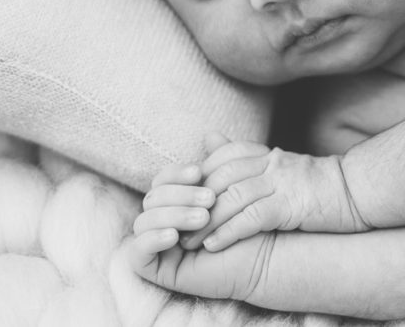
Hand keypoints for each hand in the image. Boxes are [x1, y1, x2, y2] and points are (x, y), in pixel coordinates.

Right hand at [129, 162, 275, 301]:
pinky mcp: (156, 270)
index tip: (200, 172)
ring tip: (203, 218)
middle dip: (178, 196)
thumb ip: (222, 162)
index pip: (162, 181)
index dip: (176, 173)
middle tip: (209, 200)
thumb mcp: (235, 185)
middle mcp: (165, 222)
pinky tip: (174, 236)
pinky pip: (136, 254)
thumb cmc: (254, 219)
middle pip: (151, 199)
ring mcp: (159, 247)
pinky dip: (151, 240)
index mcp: (179, 201)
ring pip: (143, 223)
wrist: (268, 253)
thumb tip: (211, 135)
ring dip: (172, 215)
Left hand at [181, 133, 368, 252]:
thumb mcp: (280, 165)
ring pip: (231, 197)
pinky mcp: (291, 204)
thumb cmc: (319, 185)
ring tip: (188, 243)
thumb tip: (209, 138)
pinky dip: (228, 232)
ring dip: (205, 222)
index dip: (199, 177)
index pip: (222, 157)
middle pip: (220, 176)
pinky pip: (252, 217)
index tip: (183, 200)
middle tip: (175, 226)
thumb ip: (245, 156)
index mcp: (269, 154)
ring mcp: (282, 182)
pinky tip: (214, 246)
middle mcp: (272, 163)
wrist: (358, 192)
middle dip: (194, 203)